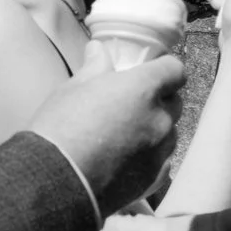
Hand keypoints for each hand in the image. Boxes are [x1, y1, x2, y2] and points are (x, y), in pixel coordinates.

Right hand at [27, 46, 183, 213]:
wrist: (56, 181)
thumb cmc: (60, 127)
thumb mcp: (72, 89)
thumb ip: (94, 68)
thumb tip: (99, 49)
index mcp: (143, 88)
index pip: (175, 70)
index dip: (164, 69)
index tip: (149, 72)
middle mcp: (160, 118)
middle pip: (175, 102)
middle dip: (159, 100)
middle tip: (132, 105)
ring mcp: (160, 151)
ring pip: (169, 133)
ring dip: (155, 130)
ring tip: (126, 136)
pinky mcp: (155, 178)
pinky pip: (162, 161)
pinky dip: (150, 156)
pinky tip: (127, 160)